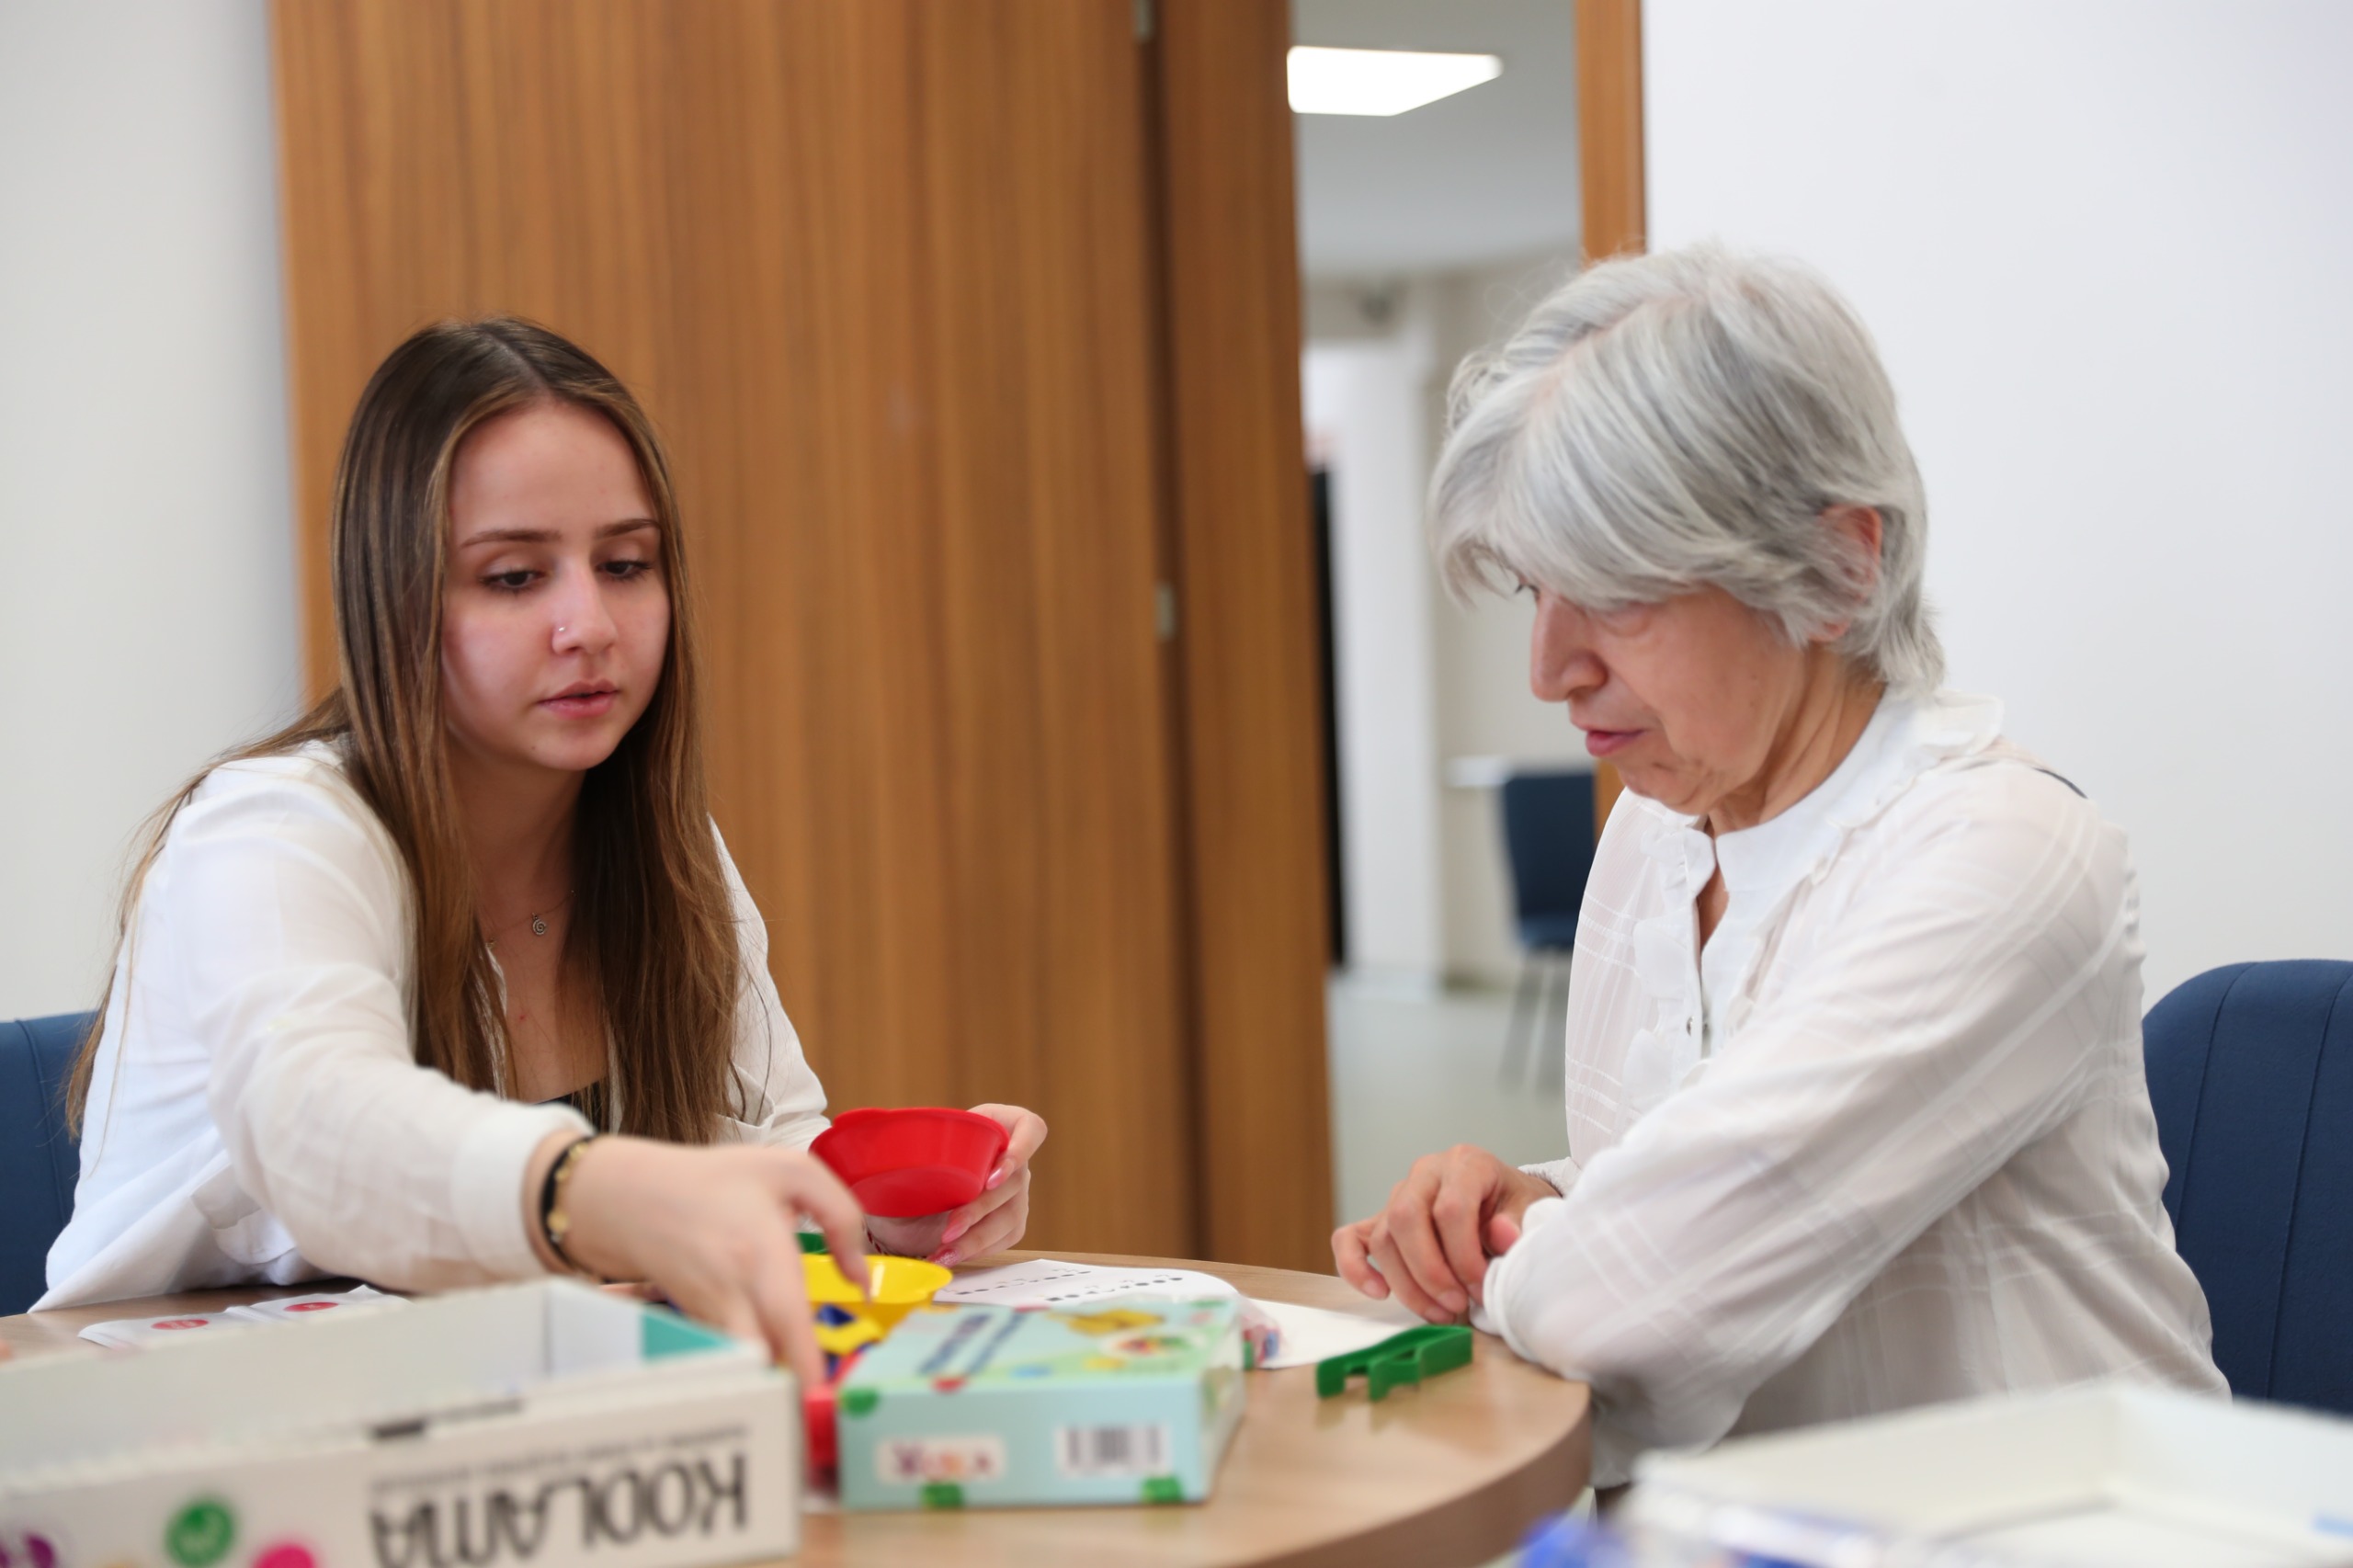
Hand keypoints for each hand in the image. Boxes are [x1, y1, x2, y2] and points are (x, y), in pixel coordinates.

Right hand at [528, 1132, 867, 1389]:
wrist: (635, 1197)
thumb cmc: (717, 1182)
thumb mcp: (792, 1173)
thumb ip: (843, 1220)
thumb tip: (863, 1281)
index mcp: (760, 1253)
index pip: (786, 1323)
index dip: (809, 1366)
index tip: (830, 1392)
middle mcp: (733, 1292)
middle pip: (764, 1364)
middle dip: (795, 1387)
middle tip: (825, 1398)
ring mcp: (711, 1315)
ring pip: (749, 1367)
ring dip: (777, 1378)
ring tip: (804, 1382)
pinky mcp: (700, 1328)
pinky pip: (733, 1356)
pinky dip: (754, 1363)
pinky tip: (774, 1354)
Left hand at [865, 1103, 1046, 1267]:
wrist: (904, 1203)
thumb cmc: (910, 1167)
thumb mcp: (908, 1150)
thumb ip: (902, 1141)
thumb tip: (871, 1131)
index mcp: (998, 1126)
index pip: (1031, 1129)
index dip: (1020, 1151)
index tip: (991, 1176)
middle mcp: (1013, 1160)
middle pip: (1016, 1183)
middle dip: (980, 1208)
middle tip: (948, 1227)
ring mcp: (1015, 1193)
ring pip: (1011, 1216)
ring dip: (977, 1237)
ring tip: (944, 1251)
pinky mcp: (1009, 1223)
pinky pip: (1004, 1239)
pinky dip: (975, 1251)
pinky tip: (949, 1257)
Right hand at [1331, 1145, 1556, 1321]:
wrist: (1504, 1201)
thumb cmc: (1515, 1207)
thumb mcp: (1531, 1209)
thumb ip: (1518, 1223)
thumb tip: (1502, 1235)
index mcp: (1465, 1164)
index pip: (1450, 1208)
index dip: (1463, 1256)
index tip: (1481, 1289)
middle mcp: (1426, 1173)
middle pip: (1406, 1219)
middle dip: (1430, 1272)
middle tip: (1457, 1305)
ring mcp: (1398, 1194)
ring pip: (1383, 1237)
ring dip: (1407, 1284)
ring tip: (1441, 1313)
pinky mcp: (1380, 1220)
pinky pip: (1349, 1238)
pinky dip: (1355, 1267)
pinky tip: (1379, 1293)